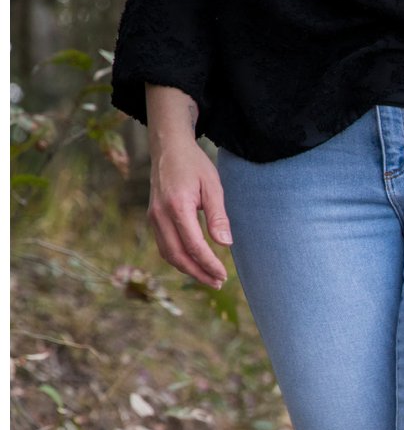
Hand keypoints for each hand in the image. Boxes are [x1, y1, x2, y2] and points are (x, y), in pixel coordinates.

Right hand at [148, 130, 230, 287]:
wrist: (168, 147)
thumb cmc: (194, 165)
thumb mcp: (213, 186)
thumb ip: (218, 216)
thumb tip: (225, 244)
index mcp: (177, 206)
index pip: (193, 245)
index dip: (209, 264)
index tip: (224, 275)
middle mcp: (160, 214)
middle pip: (177, 255)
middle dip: (198, 273)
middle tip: (218, 282)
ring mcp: (153, 217)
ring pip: (168, 253)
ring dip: (188, 269)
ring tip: (209, 278)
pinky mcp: (153, 217)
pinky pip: (164, 245)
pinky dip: (178, 258)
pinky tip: (194, 264)